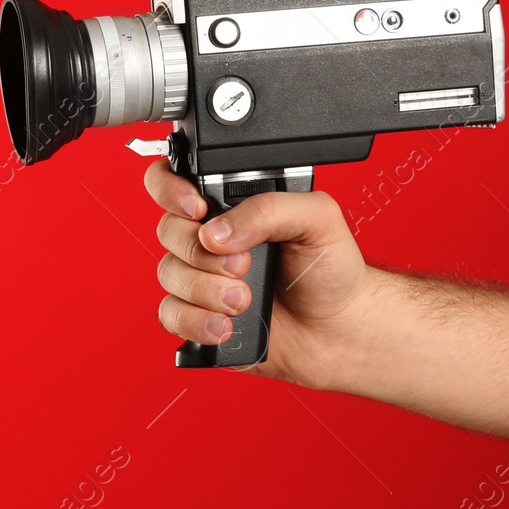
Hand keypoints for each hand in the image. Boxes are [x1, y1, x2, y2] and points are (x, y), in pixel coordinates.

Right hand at [144, 159, 377, 388]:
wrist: (340, 329)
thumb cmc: (332, 269)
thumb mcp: (317, 218)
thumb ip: (268, 209)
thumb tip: (217, 230)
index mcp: (232, 205)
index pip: (174, 179)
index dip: (171, 190)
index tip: (198, 210)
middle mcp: (210, 238)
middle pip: (169, 230)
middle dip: (203, 253)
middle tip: (244, 265)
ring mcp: (202, 276)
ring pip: (168, 274)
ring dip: (205, 291)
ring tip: (244, 300)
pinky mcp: (198, 315)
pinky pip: (170, 314)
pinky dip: (195, 321)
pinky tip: (225, 324)